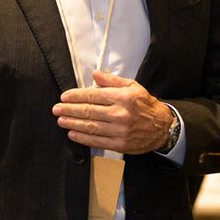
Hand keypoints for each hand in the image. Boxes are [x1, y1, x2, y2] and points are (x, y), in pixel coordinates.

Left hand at [52, 69, 171, 153]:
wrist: (162, 127)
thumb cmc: (145, 105)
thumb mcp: (132, 86)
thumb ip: (112, 80)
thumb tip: (94, 74)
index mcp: (122, 97)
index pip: (93, 95)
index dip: (76, 96)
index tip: (64, 97)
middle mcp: (120, 114)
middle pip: (88, 111)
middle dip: (69, 110)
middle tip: (56, 109)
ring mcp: (119, 130)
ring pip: (90, 127)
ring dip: (72, 124)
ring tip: (61, 120)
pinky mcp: (120, 144)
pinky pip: (97, 141)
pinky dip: (83, 138)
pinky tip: (73, 134)